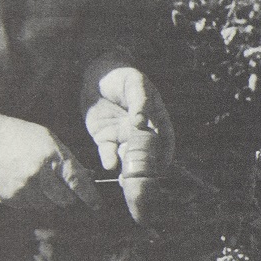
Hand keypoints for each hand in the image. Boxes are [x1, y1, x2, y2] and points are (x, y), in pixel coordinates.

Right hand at [0, 110, 99, 213]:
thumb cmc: (19, 135)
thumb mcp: (48, 139)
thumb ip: (68, 160)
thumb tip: (88, 178)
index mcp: (51, 156)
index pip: (77, 182)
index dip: (90, 196)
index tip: (97, 205)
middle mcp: (38, 175)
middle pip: (64, 200)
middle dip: (67, 196)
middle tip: (60, 186)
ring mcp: (22, 189)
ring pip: (48, 206)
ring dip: (48, 198)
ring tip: (36, 180)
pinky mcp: (10, 199)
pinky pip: (30, 207)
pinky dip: (31, 199)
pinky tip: (22, 182)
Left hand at [84, 67, 174, 222]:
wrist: (95, 73)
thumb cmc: (121, 75)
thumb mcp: (134, 83)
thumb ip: (139, 100)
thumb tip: (142, 120)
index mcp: (154, 118)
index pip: (165, 139)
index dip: (166, 153)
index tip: (164, 165)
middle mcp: (140, 132)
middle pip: (147, 155)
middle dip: (147, 172)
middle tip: (147, 187)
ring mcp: (122, 136)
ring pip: (128, 160)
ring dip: (128, 174)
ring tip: (128, 186)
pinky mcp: (104, 139)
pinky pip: (107, 153)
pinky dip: (108, 160)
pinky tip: (109, 164)